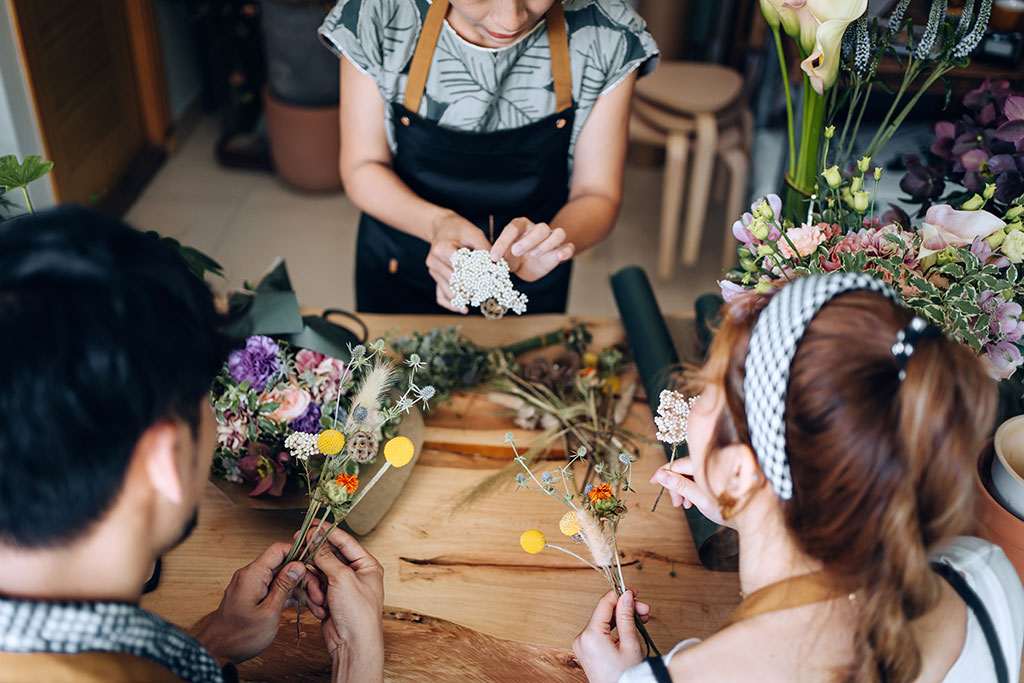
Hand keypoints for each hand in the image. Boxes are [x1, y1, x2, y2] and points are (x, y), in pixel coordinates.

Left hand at [194, 542, 316, 662]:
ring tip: (317, 606)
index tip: (315, 564)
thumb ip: (284, 586)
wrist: (218, 653)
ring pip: (282, 579)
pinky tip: (305, 607)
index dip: (299, 553)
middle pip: (284, 566)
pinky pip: (275, 590)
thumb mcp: (269, 612)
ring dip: (300, 591)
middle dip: (304, 579)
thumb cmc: (240, 636)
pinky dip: (290, 597)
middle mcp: (251, 576)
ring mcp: (252, 586)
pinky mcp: (254, 596)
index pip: (279, 550)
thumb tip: (298, 565)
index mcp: (253, 574)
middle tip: (319, 595)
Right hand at [309, 524, 384, 682]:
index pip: (345, 541)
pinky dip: (314, 595)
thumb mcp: (342, 578)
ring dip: (315, 583)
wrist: (353, 645)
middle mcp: (355, 574)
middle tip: (299, 546)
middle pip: (330, 555)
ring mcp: (342, 587)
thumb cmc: (358, 614)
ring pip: (319, 572)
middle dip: (316, 557)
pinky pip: (315, 587)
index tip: (311, 526)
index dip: (327, 532)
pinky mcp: (330, 599)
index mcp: (366, 565)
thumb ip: (327, 556)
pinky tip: (319, 605)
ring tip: (319, 595)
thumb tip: (315, 538)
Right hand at [426, 210, 490, 312]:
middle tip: (489, 293)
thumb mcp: (474, 233)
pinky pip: (441, 296)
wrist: (443, 228)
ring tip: (480, 299)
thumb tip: (496, 267)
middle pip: (454, 282)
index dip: (475, 274)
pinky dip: (452, 304)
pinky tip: (463, 309)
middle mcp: (434, 261)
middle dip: (472, 288)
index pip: (459, 266)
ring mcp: (433, 272)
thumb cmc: (460, 229)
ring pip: (449, 291)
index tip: (488, 280)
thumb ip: (485, 249)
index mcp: (442, 248)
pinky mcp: (435, 278)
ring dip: (465, 297)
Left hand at [490, 218, 574, 281]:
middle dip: (528, 240)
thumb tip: (489, 261)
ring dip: (547, 244)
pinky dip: (566, 250)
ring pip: (558, 233)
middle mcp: (537, 230)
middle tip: (516, 252)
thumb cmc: (513, 257)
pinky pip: (569, 247)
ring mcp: (551, 239)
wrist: (526, 266)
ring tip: (534, 256)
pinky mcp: (560, 251)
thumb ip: (498, 257)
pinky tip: (559, 256)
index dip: (503, 241)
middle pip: (540, 228)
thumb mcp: (503, 257)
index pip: (514, 228)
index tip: (494, 257)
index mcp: (521, 227)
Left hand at [573, 589, 650, 682]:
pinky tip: (629, 627)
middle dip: (625, 609)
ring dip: (621, 618)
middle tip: (645, 610)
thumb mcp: (630, 644)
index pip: (604, 603)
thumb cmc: (627, 676)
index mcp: (590, 635)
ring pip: (603, 622)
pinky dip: (614, 628)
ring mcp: (582, 645)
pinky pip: (600, 632)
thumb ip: (626, 616)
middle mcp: (582, 638)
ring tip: (641, 619)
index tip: (635, 593)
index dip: (620, 594)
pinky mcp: (586, 650)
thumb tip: (626, 595)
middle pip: (604, 613)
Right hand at [650, 457, 728, 526]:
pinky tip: (692, 501)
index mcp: (706, 465)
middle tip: (676, 503)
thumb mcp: (700, 499)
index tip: (652, 481)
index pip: (678, 464)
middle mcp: (710, 463)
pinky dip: (692, 489)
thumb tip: (661, 475)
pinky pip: (698, 479)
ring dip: (683, 489)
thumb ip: (680, 485)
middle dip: (676, 486)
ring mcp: (713, 469)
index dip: (663, 473)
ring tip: (684, 505)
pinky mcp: (716, 476)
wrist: (750, 516)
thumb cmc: (728, 508)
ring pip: (690, 475)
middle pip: (683, 470)